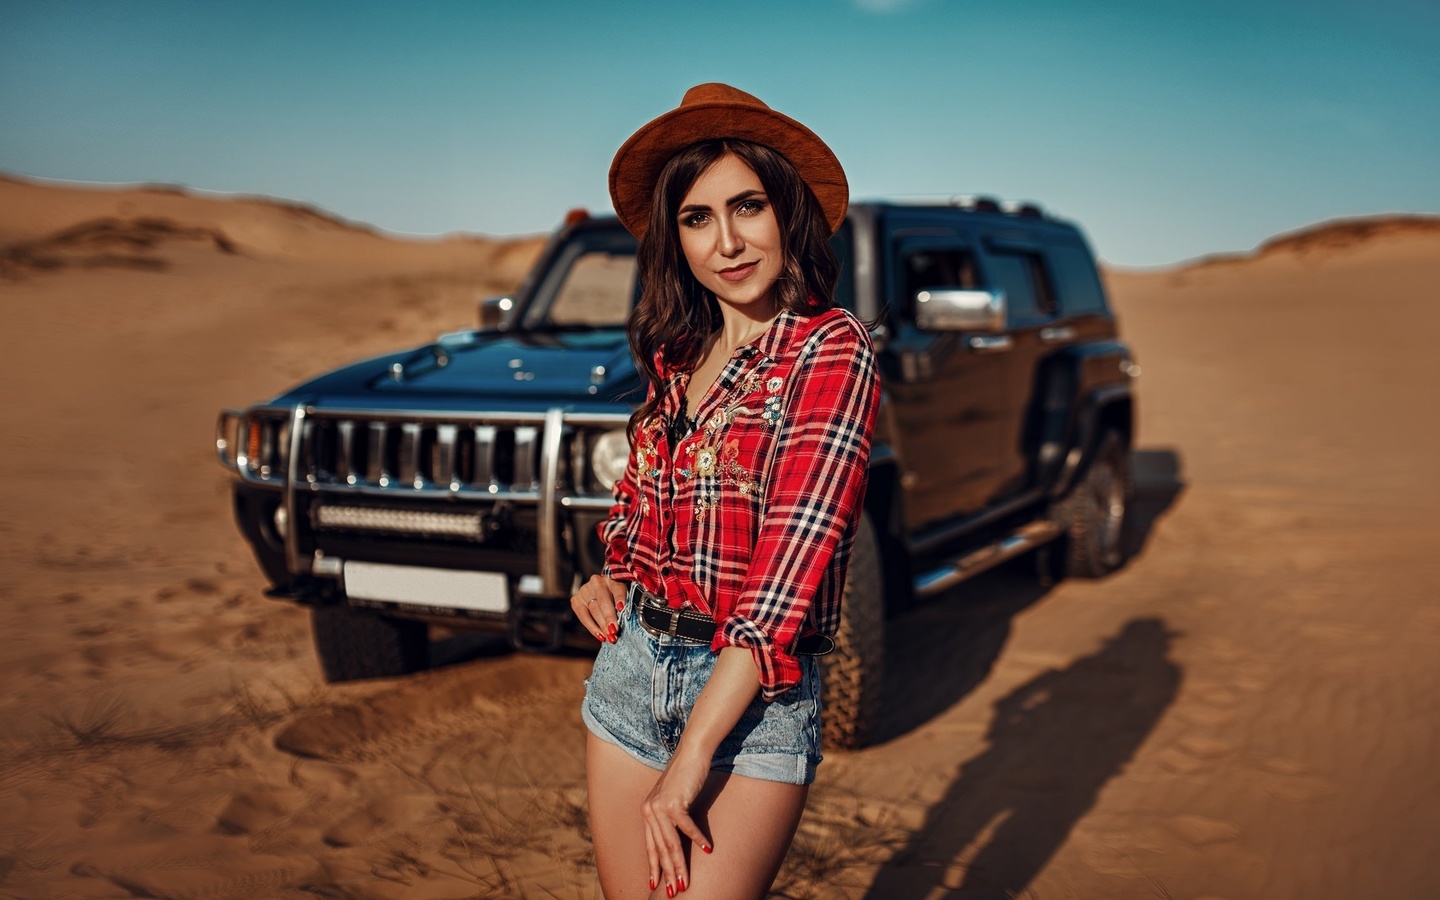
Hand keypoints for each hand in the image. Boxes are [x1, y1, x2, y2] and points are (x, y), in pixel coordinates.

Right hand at [570, 574, 625, 643]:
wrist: (597, 592)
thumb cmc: (614, 598)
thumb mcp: (622, 597)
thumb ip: (624, 606)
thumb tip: (627, 623)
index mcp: (613, 579)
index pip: (617, 588)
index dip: (620, 598)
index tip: (621, 608)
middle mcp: (598, 582)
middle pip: (603, 600)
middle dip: (609, 617)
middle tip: (614, 631)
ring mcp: (585, 590)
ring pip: (593, 609)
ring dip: (602, 625)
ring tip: (609, 636)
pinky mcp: (576, 599)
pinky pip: (583, 616)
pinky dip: (592, 627)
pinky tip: (599, 635)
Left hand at [642, 751, 712, 895]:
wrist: (691, 753)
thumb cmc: (685, 776)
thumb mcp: (673, 799)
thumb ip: (670, 817)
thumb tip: (674, 839)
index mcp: (647, 812)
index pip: (650, 846)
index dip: (653, 866)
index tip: (655, 884)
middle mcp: (649, 810)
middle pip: (660, 849)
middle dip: (668, 873)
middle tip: (674, 892)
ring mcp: (660, 806)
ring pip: (671, 844)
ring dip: (679, 865)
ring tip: (685, 882)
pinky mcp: (675, 802)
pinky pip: (687, 827)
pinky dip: (697, 839)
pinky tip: (708, 850)